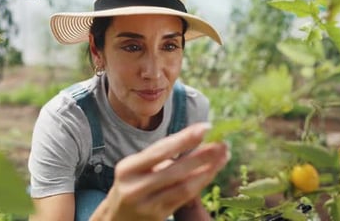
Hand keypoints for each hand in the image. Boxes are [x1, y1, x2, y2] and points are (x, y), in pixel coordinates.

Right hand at [90, 122, 228, 220]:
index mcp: (128, 168)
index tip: (206, 127)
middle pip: (174, 169)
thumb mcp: (137, 168)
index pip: (160, 150)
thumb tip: (197, 135)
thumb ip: (162, 155)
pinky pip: (184, 198)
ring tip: (223, 156)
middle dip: (202, 155)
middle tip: (222, 143)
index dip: (185, 138)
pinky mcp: (158, 216)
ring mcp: (146, 204)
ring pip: (183, 186)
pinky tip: (212, 172)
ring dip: (207, 170)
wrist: (116, 219)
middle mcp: (135, 187)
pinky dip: (200, 183)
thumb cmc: (132, 184)